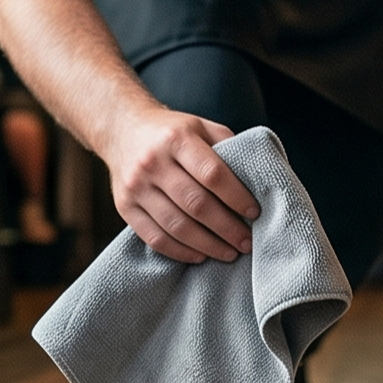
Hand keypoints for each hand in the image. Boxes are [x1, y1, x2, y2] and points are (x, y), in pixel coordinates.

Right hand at [100, 110, 258, 263]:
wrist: (122, 129)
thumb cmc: (172, 132)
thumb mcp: (201, 127)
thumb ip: (228, 148)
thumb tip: (260, 178)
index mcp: (177, 139)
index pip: (212, 174)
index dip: (237, 197)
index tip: (255, 213)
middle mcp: (153, 162)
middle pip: (196, 204)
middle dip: (227, 228)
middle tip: (247, 242)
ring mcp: (136, 186)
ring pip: (176, 226)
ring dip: (208, 245)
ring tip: (229, 253)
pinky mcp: (124, 207)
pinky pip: (154, 237)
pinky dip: (180, 251)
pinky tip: (201, 255)